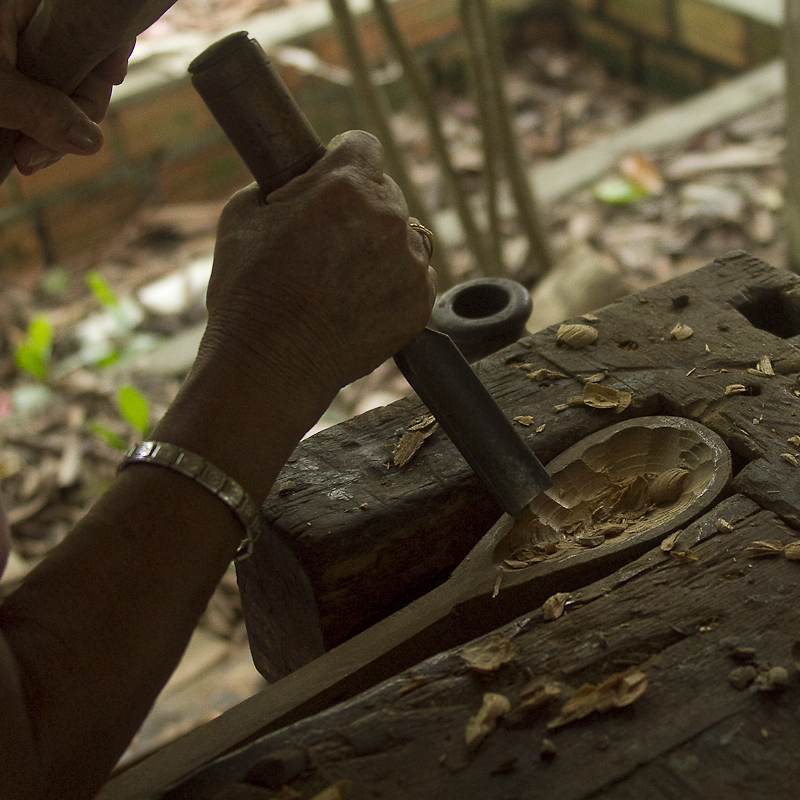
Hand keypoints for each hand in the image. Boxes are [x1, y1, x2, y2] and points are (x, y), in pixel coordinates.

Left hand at [0, 0, 133, 174]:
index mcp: (24, 8)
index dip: (110, 48)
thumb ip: (40, 108)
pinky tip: (21, 151)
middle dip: (71, 116)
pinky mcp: (12, 88)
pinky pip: (39, 109)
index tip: (114, 76)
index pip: (89, 23)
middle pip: (79, 70)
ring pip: (59, 97)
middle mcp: (25, 30)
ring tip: (23, 159)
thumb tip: (93, 141)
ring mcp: (18, 62)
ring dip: (50, 135)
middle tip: (37, 154)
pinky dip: (35, 133)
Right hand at [201, 130, 436, 402]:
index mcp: (346, 185)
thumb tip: (297, 183)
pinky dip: (392, 286)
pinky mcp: (420, 303)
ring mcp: (409, 263)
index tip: (331, 178)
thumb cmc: (248, 291)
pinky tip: (358, 304)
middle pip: (385, 193)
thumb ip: (280, 185)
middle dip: (360, 208)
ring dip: (380, 248)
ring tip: (343, 279)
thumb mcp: (242, 214)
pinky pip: (414, 278)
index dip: (341, 160)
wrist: (271, 365)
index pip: (362, 145)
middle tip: (328, 241)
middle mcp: (389, 217)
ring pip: (403, 237)